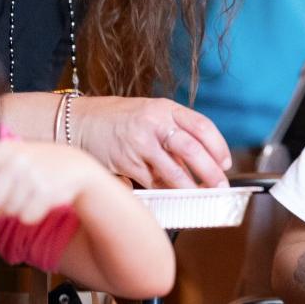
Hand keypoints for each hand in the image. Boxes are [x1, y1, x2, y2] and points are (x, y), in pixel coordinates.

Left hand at [0, 140, 101, 221]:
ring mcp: (32, 176)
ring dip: (16, 209)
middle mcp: (17, 161)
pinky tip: (40, 201)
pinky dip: (31, 215)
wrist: (76, 167)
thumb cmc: (38, 164)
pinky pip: (25, 217)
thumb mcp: (13, 158)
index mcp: (4, 149)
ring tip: (30, 194)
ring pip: (8, 210)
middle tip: (11, 197)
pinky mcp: (46, 193)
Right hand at [71, 96, 230, 188]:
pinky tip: (169, 194)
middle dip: (210, 172)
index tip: (226, 164)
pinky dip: (163, 191)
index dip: (218, 147)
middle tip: (220, 186)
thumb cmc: (118, 119)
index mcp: (165, 108)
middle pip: (192, 149)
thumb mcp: (150, 114)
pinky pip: (151, 183)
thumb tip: (202, 160)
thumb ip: (174, 132)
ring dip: (189, 188)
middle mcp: (154, 123)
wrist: (79, 122)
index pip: (202, 126)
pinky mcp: (126, 163)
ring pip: (173, 172)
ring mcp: (139, 143)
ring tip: (199, 196)